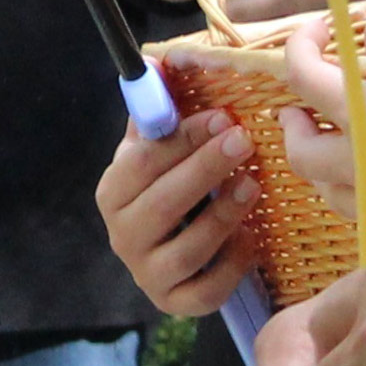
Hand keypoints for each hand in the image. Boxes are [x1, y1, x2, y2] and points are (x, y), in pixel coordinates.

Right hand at [94, 108, 259, 313]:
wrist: (165, 255)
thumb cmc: (166, 191)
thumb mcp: (153, 154)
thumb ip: (156, 114)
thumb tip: (157, 62)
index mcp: (112, 192)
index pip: (142, 163)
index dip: (183, 139)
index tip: (222, 116)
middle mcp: (121, 236)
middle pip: (164, 203)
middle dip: (206, 169)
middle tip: (244, 141)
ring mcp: (147, 274)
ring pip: (188, 249)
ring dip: (224, 215)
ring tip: (253, 186)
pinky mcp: (175, 304)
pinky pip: (207, 290)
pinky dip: (232, 265)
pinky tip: (251, 238)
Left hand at [282, 8, 365, 230]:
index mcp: (359, 112)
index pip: (301, 72)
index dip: (301, 42)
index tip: (320, 28)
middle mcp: (359, 157)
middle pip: (300, 147)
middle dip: (292, 120)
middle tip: (299, 105)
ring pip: (323, 183)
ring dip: (313, 157)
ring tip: (323, 139)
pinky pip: (357, 208)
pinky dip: (346, 188)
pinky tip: (359, 173)